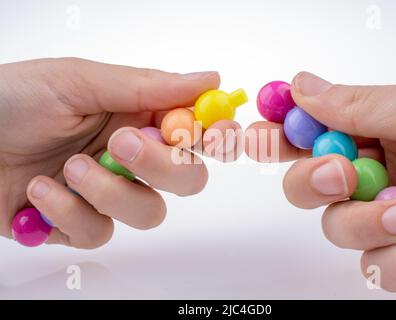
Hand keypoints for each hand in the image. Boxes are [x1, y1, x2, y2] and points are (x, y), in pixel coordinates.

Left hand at [0, 58, 240, 248]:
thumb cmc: (11, 99)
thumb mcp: (77, 81)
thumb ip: (146, 86)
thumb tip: (209, 81)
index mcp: (138, 116)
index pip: (196, 131)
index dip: (215, 135)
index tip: (212, 133)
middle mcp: (130, 157)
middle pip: (187, 179)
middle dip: (163, 168)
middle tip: (124, 145)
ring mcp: (107, 192)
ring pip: (148, 213)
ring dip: (110, 192)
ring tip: (68, 168)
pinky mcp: (78, 222)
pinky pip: (99, 233)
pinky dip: (69, 213)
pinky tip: (38, 191)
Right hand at [246, 72, 395, 296]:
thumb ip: (361, 105)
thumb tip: (301, 87)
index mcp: (384, 133)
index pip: (312, 134)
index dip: (280, 134)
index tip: (259, 134)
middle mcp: (382, 176)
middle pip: (309, 187)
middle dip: (315, 181)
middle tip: (341, 174)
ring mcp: (394, 222)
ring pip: (339, 232)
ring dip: (371, 224)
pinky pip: (380, 271)